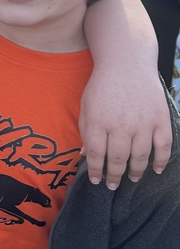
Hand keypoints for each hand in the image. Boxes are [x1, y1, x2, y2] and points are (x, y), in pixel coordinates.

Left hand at [79, 62, 171, 187]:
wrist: (127, 63)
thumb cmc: (103, 86)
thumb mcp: (86, 106)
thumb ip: (85, 131)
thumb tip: (85, 156)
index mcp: (98, 121)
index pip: (95, 154)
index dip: (95, 170)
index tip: (96, 180)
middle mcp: (120, 124)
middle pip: (117, 159)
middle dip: (114, 176)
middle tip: (113, 185)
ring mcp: (143, 122)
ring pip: (140, 156)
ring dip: (136, 172)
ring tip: (131, 179)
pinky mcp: (160, 118)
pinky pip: (163, 146)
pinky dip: (161, 161)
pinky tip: (156, 170)